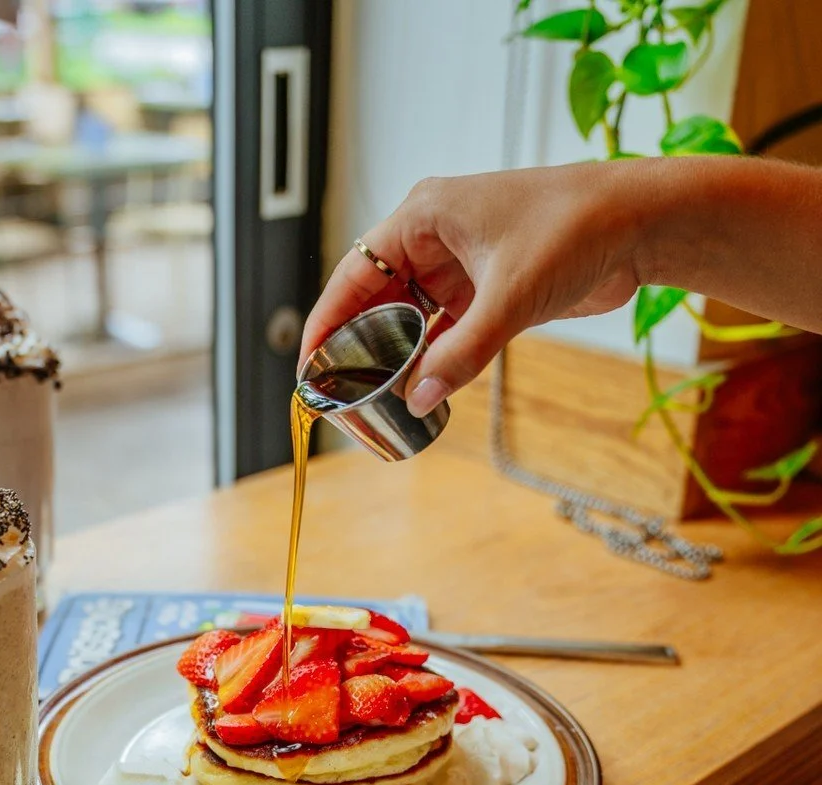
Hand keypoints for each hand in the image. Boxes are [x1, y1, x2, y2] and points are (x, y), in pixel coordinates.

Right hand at [299, 163, 644, 416]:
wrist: (641, 224)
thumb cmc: (576, 228)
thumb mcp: (510, 296)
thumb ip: (461, 353)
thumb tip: (418, 400)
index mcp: (423, 216)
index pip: (353, 274)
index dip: (326, 323)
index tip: (309, 367)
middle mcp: (433, 239)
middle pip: (374, 300)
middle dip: (358, 347)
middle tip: (340, 395)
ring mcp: (460, 267)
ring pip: (408, 320)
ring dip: (395, 358)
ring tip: (373, 400)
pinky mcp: (487, 292)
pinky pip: (443, 332)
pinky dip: (431, 360)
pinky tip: (419, 391)